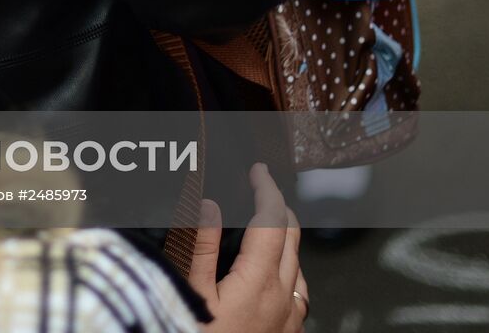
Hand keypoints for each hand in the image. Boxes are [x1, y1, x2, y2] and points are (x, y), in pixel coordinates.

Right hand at [189, 163, 307, 332]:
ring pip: (298, 265)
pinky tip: (276, 274)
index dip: (266, 189)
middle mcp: (282, 298)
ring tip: (270, 223)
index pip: (271, 221)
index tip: (259, 171)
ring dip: (286, 237)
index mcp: (259, 282)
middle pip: (292, 238)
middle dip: (279, 207)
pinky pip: (298, 292)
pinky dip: (289, 268)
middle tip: (263, 188)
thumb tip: (210, 203)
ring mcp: (288, 319)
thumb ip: (200, 245)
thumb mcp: (190, 292)